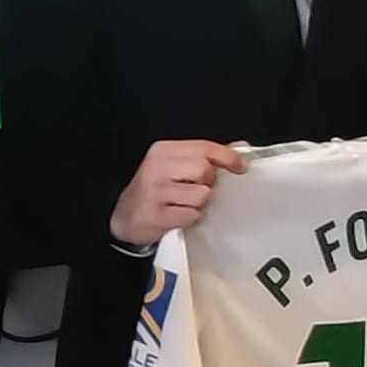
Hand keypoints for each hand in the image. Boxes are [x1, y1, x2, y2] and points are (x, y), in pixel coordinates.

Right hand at [109, 140, 248, 246]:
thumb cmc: (154, 190)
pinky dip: (191, 218)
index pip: (204, 147)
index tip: (240, 166)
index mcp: (163, 151)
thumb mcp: (173, 166)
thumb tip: (239, 148)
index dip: (227, 157)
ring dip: (200, 204)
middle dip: (209, 182)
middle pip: (204, 169)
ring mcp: (155, 192)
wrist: (125, 217)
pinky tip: (179, 216)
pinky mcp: (157, 215)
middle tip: (199, 188)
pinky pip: (192, 215)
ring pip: (201, 195)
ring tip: (186, 204)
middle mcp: (157, 167)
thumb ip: (203, 156)